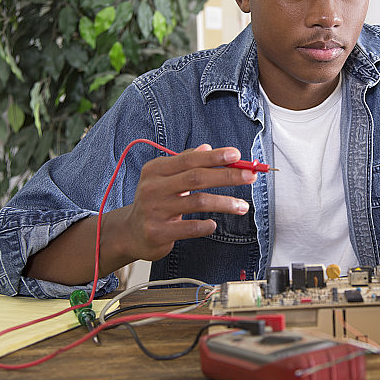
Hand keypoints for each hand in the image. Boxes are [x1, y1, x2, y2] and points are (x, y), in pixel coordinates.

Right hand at [113, 144, 256, 262]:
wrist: (130, 233)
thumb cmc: (154, 201)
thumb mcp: (164, 178)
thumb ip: (185, 162)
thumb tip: (207, 147)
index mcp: (156, 170)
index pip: (190, 159)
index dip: (214, 157)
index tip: (237, 154)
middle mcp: (153, 188)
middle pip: (197, 178)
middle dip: (227, 176)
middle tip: (250, 176)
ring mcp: (154, 211)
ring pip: (198, 202)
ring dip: (225, 203)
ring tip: (242, 206)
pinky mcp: (158, 232)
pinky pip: (190, 228)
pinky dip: (206, 225)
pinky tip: (214, 224)